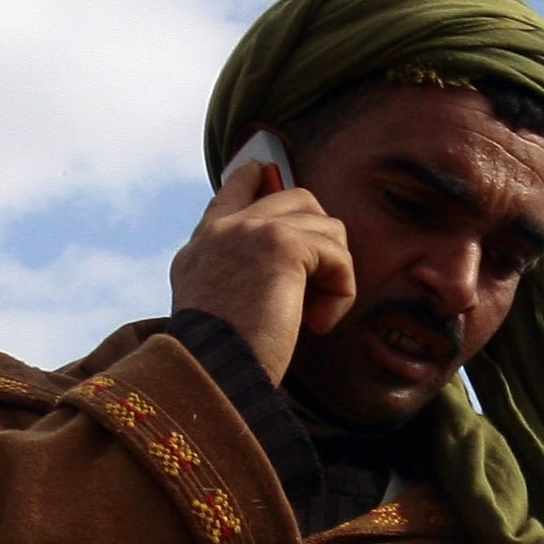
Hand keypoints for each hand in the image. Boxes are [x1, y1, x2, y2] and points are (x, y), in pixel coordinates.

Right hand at [168, 157, 357, 383]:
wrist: (211, 372)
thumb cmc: (220, 363)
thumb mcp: (214, 313)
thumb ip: (235, 281)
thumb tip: (285, 276)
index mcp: (202, 247)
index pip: (231, 191)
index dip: (252, 179)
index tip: (262, 170)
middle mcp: (223, 229)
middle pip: (292, 197)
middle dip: (320, 236)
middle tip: (319, 285)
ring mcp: (251, 229)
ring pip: (324, 224)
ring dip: (333, 272)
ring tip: (315, 315)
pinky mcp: (283, 243)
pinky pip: (337, 255)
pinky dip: (341, 293)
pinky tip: (319, 323)